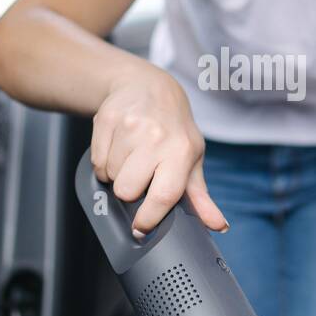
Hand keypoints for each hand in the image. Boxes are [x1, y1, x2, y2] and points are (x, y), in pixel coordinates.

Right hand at [91, 66, 228, 237]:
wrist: (149, 86)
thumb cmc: (174, 129)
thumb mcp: (192, 159)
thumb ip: (201, 196)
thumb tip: (219, 225)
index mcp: (181, 151)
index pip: (163, 195)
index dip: (149, 218)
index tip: (141, 228)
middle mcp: (156, 137)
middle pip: (127, 190)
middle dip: (130, 190)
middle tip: (140, 176)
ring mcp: (129, 126)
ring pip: (109, 176)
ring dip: (116, 174)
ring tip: (130, 157)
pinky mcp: (107, 118)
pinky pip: (96, 160)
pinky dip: (104, 161)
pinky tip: (118, 148)